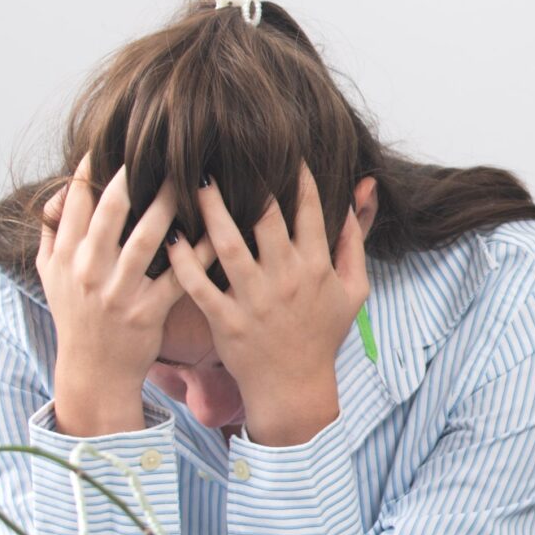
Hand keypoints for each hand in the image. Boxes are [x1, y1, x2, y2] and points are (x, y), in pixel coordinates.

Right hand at [38, 159, 183, 437]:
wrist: (92, 372)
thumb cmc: (75, 317)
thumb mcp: (49, 277)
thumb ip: (50, 234)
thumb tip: (54, 195)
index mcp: (66, 257)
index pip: (74, 201)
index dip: (90, 168)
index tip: (108, 139)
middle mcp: (88, 271)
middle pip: (111, 212)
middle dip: (134, 178)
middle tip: (159, 149)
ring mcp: (119, 292)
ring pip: (147, 238)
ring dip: (171, 206)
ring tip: (192, 180)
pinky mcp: (148, 312)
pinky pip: (179, 276)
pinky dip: (199, 253)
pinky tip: (218, 231)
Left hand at [169, 164, 368, 446]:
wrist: (295, 388)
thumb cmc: (322, 334)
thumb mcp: (354, 288)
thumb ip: (355, 239)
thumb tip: (362, 190)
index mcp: (316, 267)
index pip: (309, 211)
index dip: (296, 176)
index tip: (281, 146)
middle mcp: (286, 279)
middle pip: (266, 221)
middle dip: (248, 183)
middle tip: (226, 150)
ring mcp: (255, 301)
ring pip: (229, 247)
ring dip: (211, 212)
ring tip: (195, 181)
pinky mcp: (227, 321)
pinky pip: (201, 288)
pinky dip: (184, 263)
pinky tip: (171, 237)